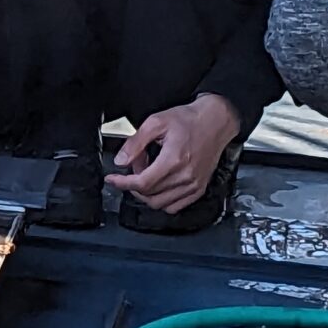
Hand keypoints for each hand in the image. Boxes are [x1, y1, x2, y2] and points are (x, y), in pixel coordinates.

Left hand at [108, 94, 241, 213]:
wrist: (215, 121)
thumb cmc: (190, 120)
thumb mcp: (156, 122)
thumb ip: (135, 143)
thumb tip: (121, 161)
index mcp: (174, 160)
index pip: (142, 183)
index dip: (122, 183)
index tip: (112, 179)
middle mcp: (185, 176)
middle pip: (148, 195)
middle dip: (134, 182)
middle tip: (137, 164)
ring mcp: (194, 185)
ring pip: (159, 204)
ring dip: (147, 193)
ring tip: (149, 173)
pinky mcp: (199, 189)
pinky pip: (174, 207)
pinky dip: (161, 200)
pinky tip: (159, 185)